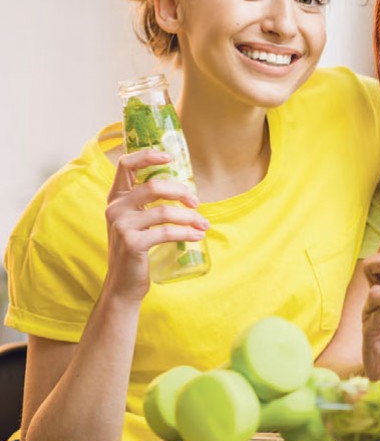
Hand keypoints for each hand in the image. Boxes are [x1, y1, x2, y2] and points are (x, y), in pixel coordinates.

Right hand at [104, 150, 207, 301]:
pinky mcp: (132, 243)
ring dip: (190, 217)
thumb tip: (185, 190)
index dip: (147, 156)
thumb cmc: (136, 249)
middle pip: (153, 186)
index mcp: (116, 198)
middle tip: (196, 202)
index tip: (170, 157)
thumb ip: (148, 204)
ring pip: (164, 211)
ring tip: (203, 224)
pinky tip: (198, 236)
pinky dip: (187, 233)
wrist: (123, 284)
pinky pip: (167, 232)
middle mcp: (114, 208)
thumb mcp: (136, 221)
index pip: (125, 165)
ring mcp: (121, 226)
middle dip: (181, 192)